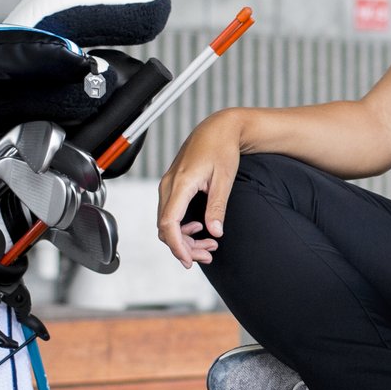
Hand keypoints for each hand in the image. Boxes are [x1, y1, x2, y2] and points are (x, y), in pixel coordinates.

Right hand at [155, 109, 244, 268]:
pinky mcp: (173, 186)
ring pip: (167, 222)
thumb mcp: (224, 179)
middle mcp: (169, 185)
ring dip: (185, 238)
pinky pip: (170, 213)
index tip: (189, 260)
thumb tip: (215, 232)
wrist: (218, 128)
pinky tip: (201, 229)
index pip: (169, 223)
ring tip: (210, 246)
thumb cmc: (222, 148)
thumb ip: (217, 207)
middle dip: (184, 247)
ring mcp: (169, 185)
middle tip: (208, 256)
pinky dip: (183, 227)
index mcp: (180, 183)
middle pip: (166, 228)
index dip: (177, 246)